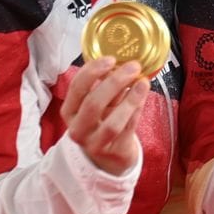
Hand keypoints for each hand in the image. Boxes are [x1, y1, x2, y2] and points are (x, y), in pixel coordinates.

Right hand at [61, 57, 150, 175]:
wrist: (109, 156)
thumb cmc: (103, 121)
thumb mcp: (100, 102)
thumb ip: (107, 84)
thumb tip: (124, 61)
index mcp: (70, 111)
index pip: (76, 88)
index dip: (92, 71)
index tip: (111, 58)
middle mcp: (77, 128)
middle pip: (93, 103)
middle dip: (114, 82)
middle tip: (133, 67)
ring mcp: (94, 143)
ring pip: (112, 122)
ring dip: (130, 100)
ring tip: (143, 83)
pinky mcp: (113, 152)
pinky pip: (128, 129)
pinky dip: (137, 111)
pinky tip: (143, 97)